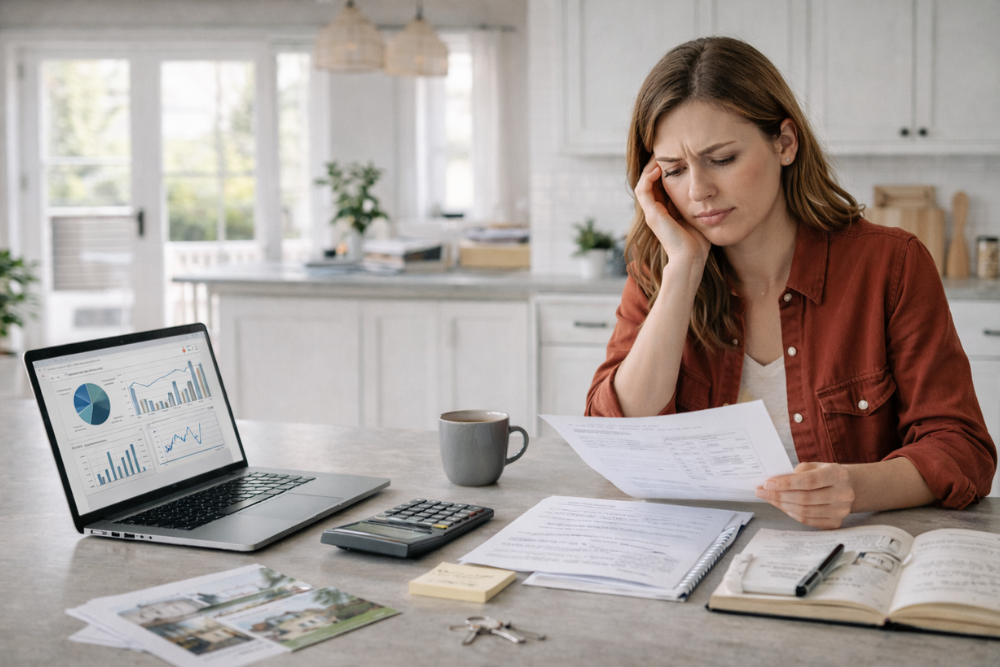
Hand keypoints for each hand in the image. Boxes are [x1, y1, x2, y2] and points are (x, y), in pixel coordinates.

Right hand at [634, 156, 710, 270]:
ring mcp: (651, 212)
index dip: (665, 170)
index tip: (675, 156)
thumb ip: (698, 204)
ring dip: (650, 167)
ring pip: (643, 182)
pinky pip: (643, 189)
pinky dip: (648, 177)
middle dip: (656, 165)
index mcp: (665, 211)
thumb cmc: (698, 241)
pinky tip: (660, 168)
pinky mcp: (651, 214)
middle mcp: (655, 211)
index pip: (660, 185)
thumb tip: (711, 189)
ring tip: (660, 155)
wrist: (691, 258)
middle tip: (665, 150)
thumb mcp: (698, 216)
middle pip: (650, 181)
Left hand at [755, 462, 855, 528]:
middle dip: (779, 495)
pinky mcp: (835, 523)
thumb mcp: (816, 466)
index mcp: (838, 475)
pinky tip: (783, 506)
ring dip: (782, 505)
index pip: (809, 481)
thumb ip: (798, 472)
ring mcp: (841, 511)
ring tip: (769, 498)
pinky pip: (808, 521)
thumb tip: (774, 482)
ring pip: (804, 511)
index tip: (767, 483)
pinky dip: (792, 513)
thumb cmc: (826, 474)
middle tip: (762, 492)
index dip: (786, 483)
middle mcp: (843, 494)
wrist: (850, 487)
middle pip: (805, 498)